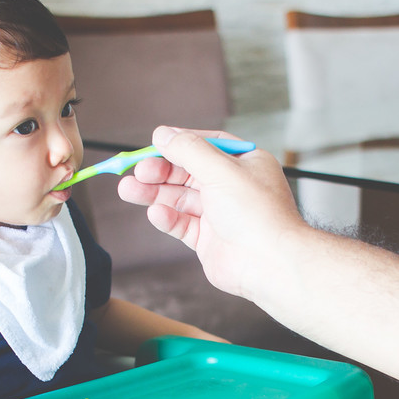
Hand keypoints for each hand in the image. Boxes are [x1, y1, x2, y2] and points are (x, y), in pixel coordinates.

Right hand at [116, 126, 306, 300]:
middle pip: (188, 172)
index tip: (154, 143)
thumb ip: (189, 150)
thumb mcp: (221, 170)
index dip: (180, 143)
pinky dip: (167, 217)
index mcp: (245, 164)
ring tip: (128, 190)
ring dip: (154, 193)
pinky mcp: (208, 239)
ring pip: (180, 198)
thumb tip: (163, 134)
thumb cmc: (258, 214)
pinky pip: (182, 224)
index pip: (207, 145)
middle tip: (138, 171)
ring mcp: (220, 214)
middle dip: (161, 171)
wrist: (270, 263)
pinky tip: (155, 213)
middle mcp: (233, 187)